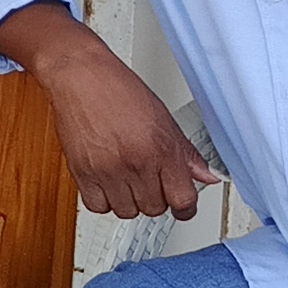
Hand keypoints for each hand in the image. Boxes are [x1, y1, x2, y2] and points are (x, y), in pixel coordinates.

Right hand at [18, 18, 219, 220]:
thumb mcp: (163, 118)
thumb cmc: (119, 90)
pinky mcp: (83, 173)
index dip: (185, 207)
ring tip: (127, 179)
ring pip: (127, 211)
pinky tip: (108, 182)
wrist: (81, 76)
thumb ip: (186, 153)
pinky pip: (98, 206)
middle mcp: (136, 163)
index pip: (183, 199)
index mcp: (161, 149)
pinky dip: (104, 200)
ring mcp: (108, 170)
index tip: (182, 206)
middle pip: (155, 208)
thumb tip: (206, 176)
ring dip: (130, 200)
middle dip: (156, 198)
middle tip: (151, 180)